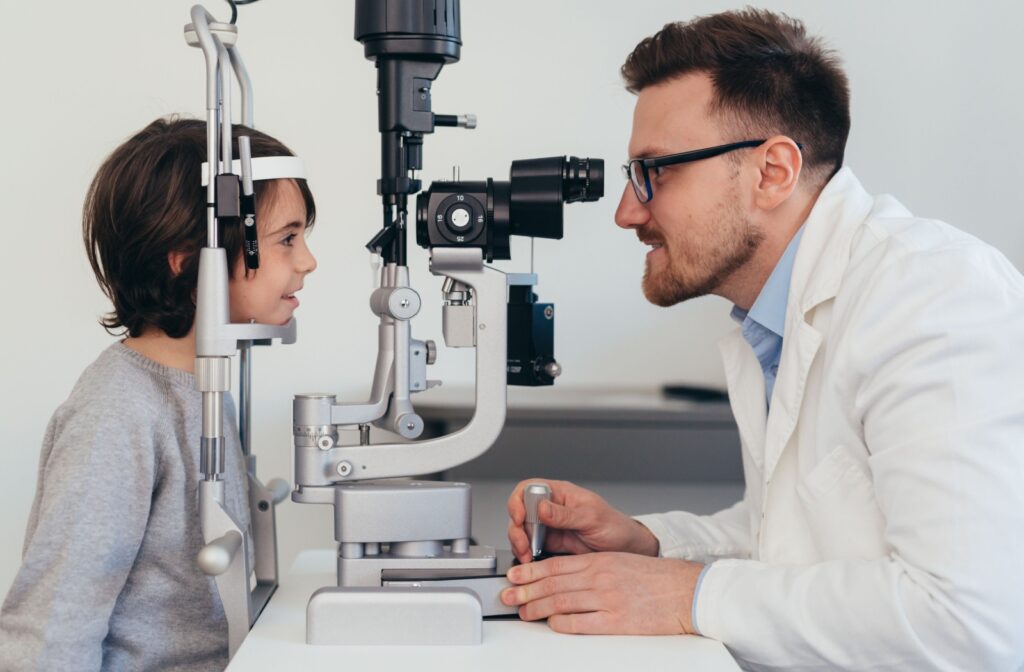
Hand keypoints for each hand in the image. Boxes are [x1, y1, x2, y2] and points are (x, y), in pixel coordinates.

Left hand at [501, 552, 703, 634]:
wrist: (685, 591)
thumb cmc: (654, 578)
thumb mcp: (619, 562)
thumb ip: (591, 567)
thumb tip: (561, 577)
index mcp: (600, 561)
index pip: (555, 565)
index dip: (530, 571)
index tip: (514, 576)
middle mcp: (600, 578)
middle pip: (552, 584)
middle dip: (525, 591)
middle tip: (507, 596)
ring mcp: (607, 600)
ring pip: (560, 602)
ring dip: (536, 608)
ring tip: (522, 612)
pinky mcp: (616, 622)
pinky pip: (579, 623)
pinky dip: (560, 623)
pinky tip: (550, 624)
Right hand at [506, 479, 659, 563]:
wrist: (626, 550)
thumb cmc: (615, 527)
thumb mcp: (591, 518)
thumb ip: (565, 514)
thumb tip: (541, 507)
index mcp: (561, 494)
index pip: (529, 489)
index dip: (519, 501)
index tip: (519, 517)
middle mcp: (551, 508)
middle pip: (520, 511)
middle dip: (516, 528)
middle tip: (523, 544)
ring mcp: (549, 526)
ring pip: (521, 530)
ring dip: (519, 543)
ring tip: (526, 556)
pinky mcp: (550, 544)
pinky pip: (530, 546)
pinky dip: (526, 554)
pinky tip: (530, 561)